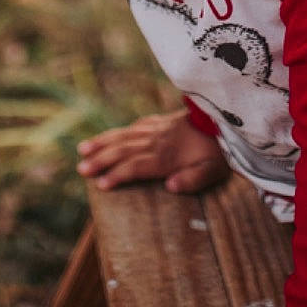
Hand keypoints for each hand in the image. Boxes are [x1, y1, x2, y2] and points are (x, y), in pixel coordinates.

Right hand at [76, 109, 228, 192]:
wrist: (224, 120)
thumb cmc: (219, 152)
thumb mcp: (213, 171)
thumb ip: (192, 179)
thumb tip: (170, 186)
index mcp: (167, 156)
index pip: (136, 166)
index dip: (117, 175)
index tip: (100, 184)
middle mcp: (157, 141)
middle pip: (123, 150)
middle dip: (100, 159)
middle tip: (81, 169)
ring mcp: (157, 129)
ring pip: (124, 135)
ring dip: (102, 142)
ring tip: (82, 149)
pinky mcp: (160, 121)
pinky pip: (134, 126)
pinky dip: (118, 131)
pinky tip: (110, 136)